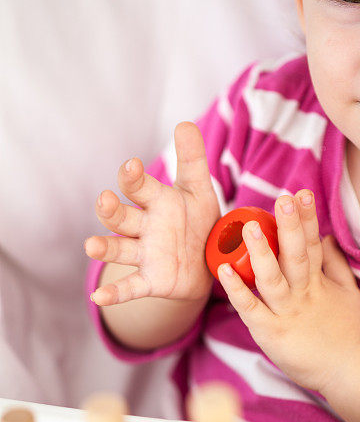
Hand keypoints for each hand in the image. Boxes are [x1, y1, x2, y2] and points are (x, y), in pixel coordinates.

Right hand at [85, 122, 219, 304]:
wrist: (208, 262)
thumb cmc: (198, 221)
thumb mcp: (199, 190)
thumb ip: (192, 160)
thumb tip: (185, 123)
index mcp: (156, 201)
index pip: (139, 187)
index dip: (133, 177)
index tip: (132, 167)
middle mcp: (145, 226)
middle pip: (121, 217)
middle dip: (112, 210)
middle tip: (105, 201)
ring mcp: (145, 254)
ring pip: (119, 248)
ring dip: (104, 247)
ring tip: (90, 245)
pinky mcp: (152, 280)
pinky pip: (131, 287)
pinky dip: (115, 294)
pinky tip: (99, 298)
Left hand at [216, 190, 359, 394]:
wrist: (348, 370)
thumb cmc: (346, 332)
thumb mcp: (348, 293)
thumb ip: (335, 264)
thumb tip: (326, 237)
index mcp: (318, 282)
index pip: (313, 244)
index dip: (307, 218)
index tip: (302, 193)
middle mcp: (303, 293)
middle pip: (296, 255)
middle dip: (290, 226)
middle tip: (283, 199)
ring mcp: (286, 312)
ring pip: (272, 278)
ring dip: (261, 253)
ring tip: (250, 228)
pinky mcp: (271, 332)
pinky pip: (251, 308)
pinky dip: (237, 290)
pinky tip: (224, 271)